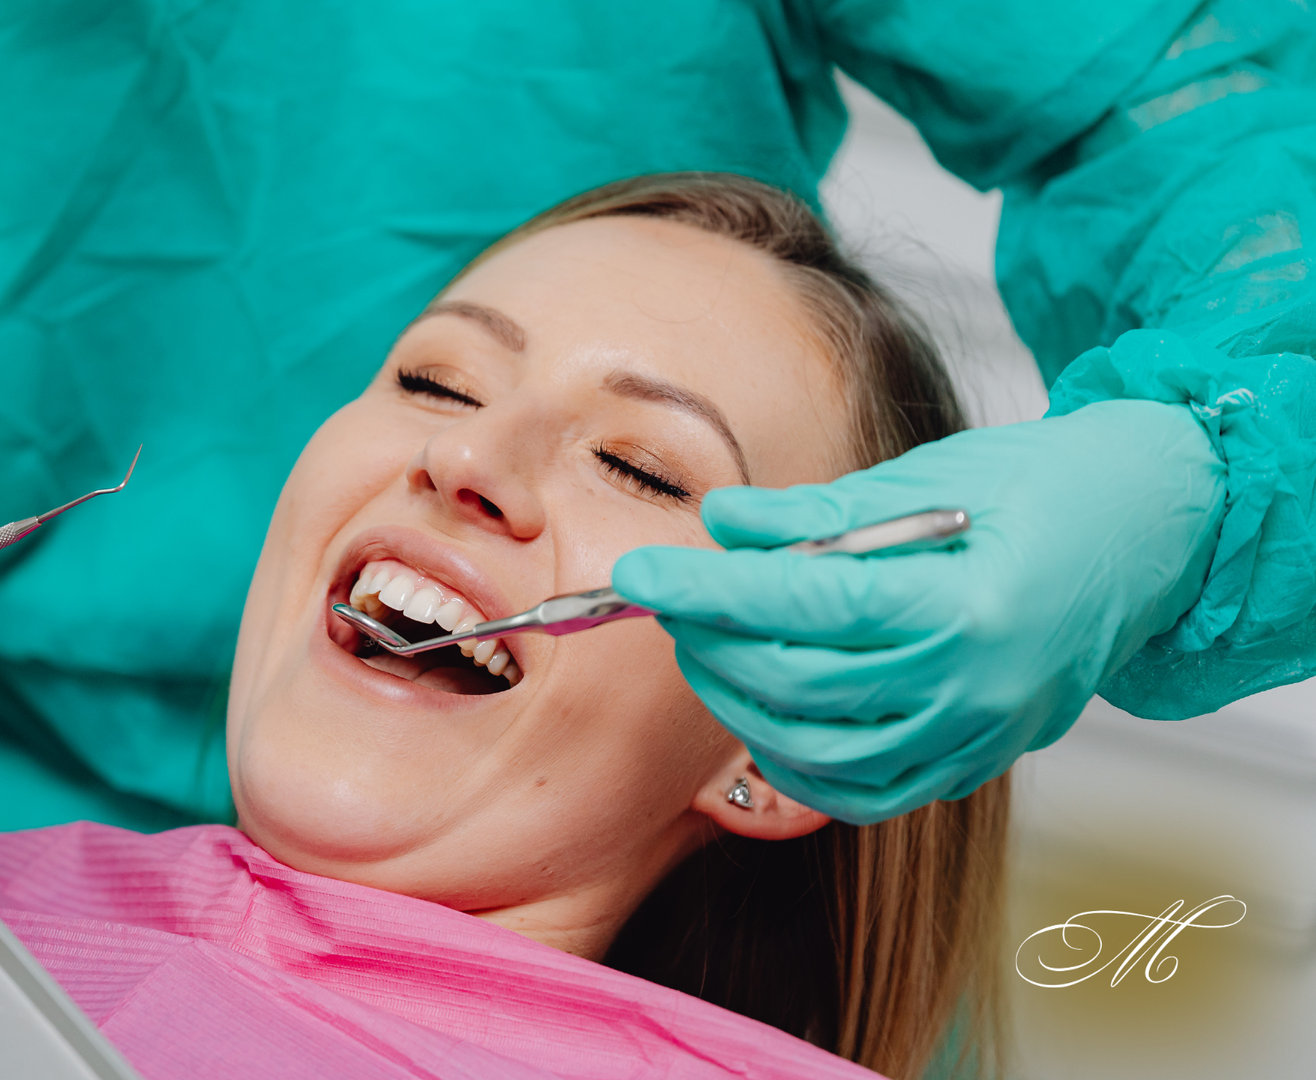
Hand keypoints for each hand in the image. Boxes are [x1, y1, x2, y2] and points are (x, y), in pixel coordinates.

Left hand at [612, 400, 1224, 823]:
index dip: (708, 590)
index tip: (639, 573)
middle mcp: (974, 687)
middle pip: (799, 683)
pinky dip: (797, 764)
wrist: (1153, 531)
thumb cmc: (1045, 488)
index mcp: (968, 605)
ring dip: (740, 705)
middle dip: (712, 642)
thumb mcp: (932, 476)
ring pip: (819, 752)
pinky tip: (762, 715)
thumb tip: (720, 523)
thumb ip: (819, 512)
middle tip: (668, 601)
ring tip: (708, 648)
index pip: (804, 605)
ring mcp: (977, 737)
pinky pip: (864, 794)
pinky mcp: (974, 763)